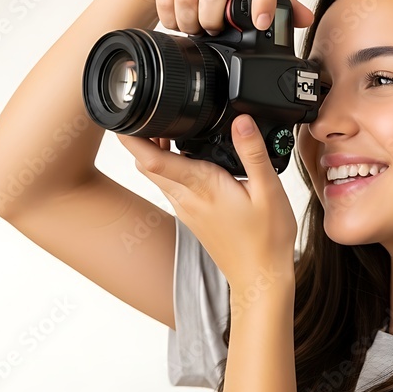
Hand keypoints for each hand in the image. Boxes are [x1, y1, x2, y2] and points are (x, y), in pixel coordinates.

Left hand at [117, 114, 296, 289]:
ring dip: (155, 153)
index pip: (152, 159)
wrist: (259, 277)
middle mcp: (186, 198)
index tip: (124, 119)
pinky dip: (171, 168)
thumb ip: (252, 152)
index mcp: (201, 186)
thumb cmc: (266, 239)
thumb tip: (241, 120)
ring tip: (173, 130)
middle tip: (153, 114)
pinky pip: (171, 186)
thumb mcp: (269, 190)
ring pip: (157, 176)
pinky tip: (192, 160)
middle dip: (142, 139)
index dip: (133, 137)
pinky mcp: (191, 216)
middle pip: (147, 164)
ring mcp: (186, 209)